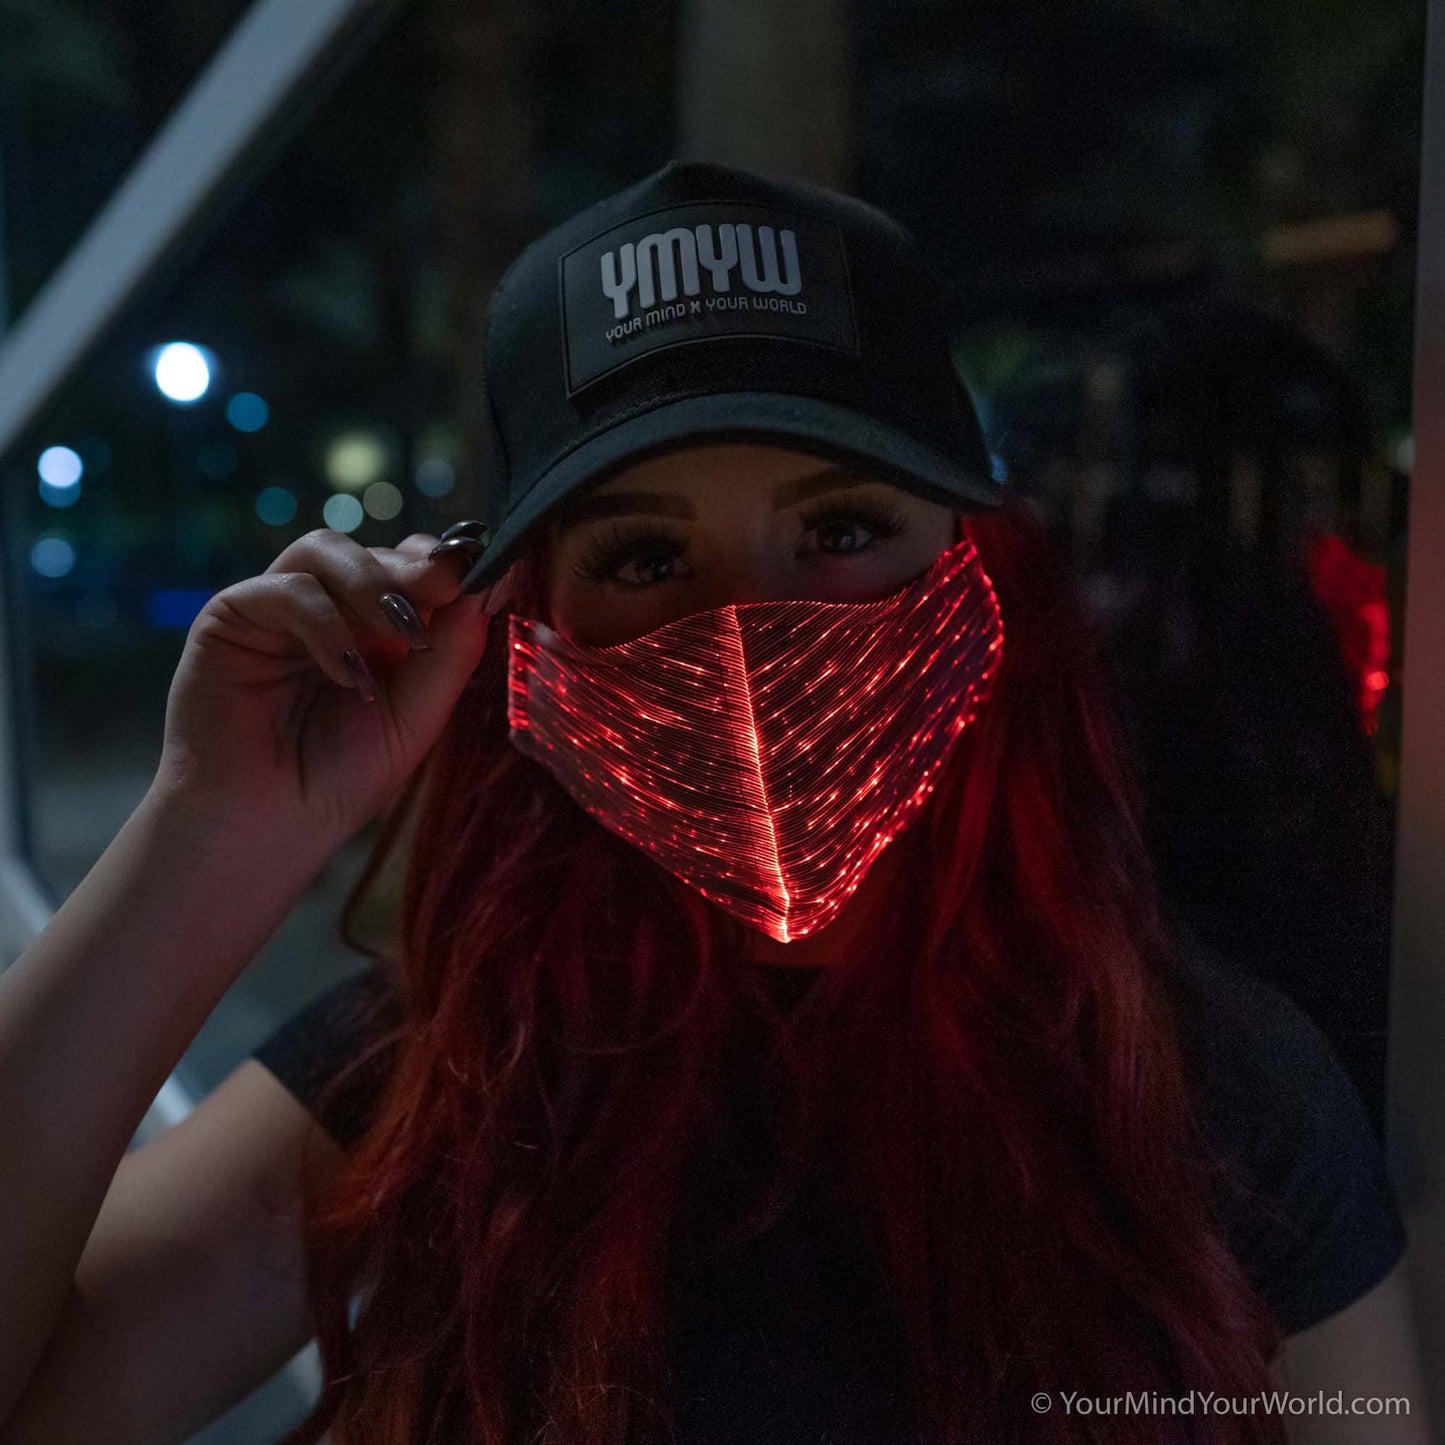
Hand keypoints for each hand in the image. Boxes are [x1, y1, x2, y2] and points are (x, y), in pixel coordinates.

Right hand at [152, 528, 510, 855]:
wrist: (267, 826)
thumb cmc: (339, 779)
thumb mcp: (417, 716)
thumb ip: (452, 652)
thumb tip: (491, 585)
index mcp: (378, 627)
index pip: (414, 566)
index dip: (445, 565)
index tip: (480, 574)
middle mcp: (330, 607)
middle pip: (375, 550)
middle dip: (415, 571)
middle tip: (444, 592)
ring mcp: (280, 607)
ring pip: (328, 549)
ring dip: (372, 584)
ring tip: (398, 634)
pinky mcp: (233, 616)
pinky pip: (286, 589)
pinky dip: (324, 623)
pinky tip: (345, 671)